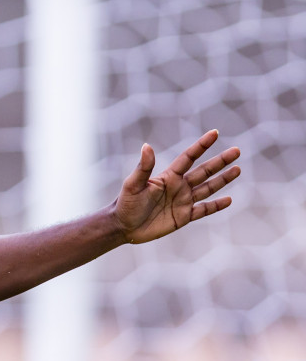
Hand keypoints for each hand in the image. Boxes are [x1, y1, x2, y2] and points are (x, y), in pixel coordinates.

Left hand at [114, 130, 240, 243]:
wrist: (123, 227)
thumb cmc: (125, 204)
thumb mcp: (133, 184)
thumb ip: (143, 167)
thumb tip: (146, 146)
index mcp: (168, 176)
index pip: (189, 157)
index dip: (201, 146)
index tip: (215, 133)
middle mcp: (179, 186)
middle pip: (204, 171)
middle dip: (220, 161)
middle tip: (236, 150)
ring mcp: (183, 201)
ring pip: (208, 188)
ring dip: (223, 179)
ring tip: (237, 169)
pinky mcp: (184, 217)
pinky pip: (204, 210)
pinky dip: (216, 206)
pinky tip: (228, 199)